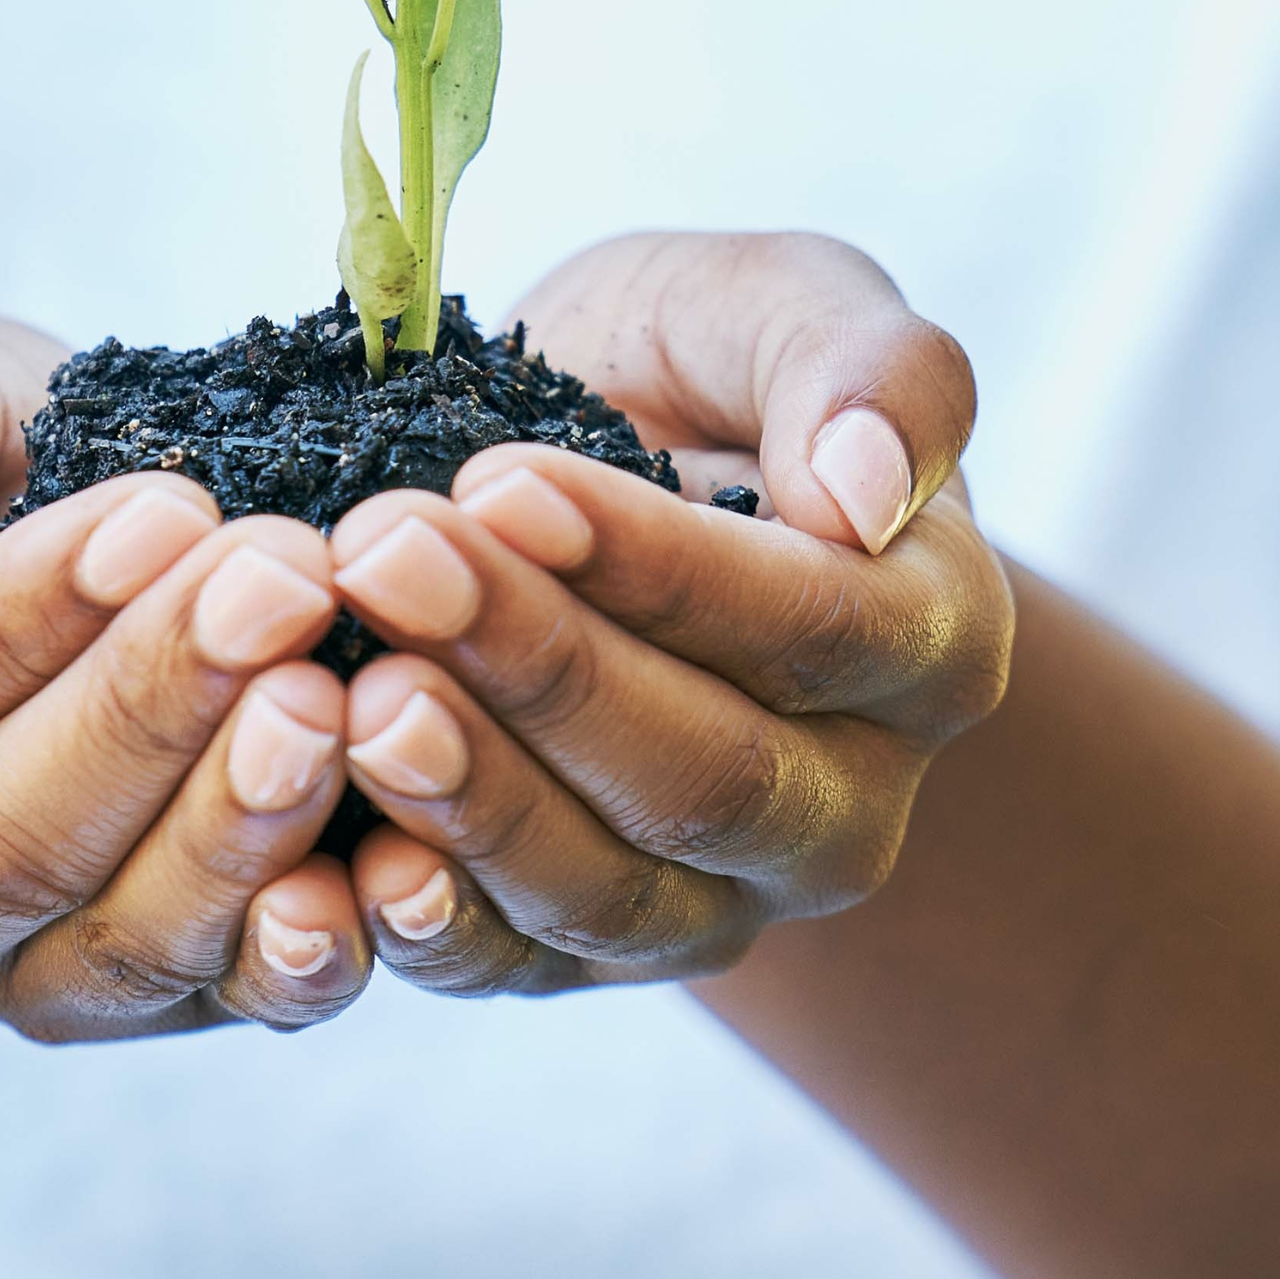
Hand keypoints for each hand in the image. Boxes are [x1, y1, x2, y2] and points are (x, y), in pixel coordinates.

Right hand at [0, 316, 377, 1037]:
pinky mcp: (154, 1006)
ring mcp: (10, 975)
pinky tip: (387, 865)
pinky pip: (231, 1004)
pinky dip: (310, 949)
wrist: (21, 571)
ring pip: (119, 939)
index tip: (166, 511)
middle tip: (285, 581)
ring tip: (332, 695)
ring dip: (236, 822)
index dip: (23, 615)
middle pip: (1, 840)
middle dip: (154, 706)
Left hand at [313, 233, 1008, 992]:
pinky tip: (349, 863)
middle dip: (539, 668)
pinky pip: (514, 969)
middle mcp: (847, 806)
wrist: (575, 497)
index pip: (814, 626)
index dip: (656, 565)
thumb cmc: (693, 385)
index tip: (499, 478)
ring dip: (474, 798)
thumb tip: (869, 490)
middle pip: (709, 776)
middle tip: (384, 559)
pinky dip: (432, 930)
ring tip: (356, 696)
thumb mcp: (774, 309)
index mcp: (930, 641)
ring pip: (609, 890)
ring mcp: (721, 901)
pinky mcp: (586, 956)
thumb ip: (864, 366)